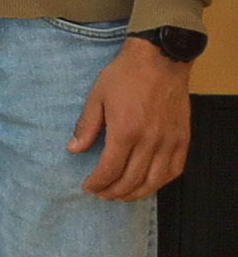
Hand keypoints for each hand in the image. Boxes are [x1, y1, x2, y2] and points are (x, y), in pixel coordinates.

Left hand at [71, 38, 194, 200]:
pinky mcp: (183, 139)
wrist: (160, 61)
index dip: (97, 182)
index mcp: (125, 131)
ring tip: (121, 195)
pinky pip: (175, 170)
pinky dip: (160, 182)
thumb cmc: (125, 76)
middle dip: (114, 192)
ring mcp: (169, 142)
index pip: (110, 169)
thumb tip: (73, 149)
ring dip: (136, 193)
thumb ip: (86, 126)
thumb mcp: (96, 97)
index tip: (88, 186)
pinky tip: (148, 184)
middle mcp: (150, 141)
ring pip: (155, 180)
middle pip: (132, 180)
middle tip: (102, 195)